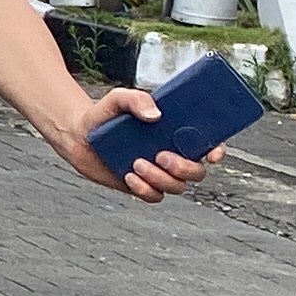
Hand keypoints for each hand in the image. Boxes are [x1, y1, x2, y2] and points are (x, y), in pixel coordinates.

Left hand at [49, 86, 215, 202]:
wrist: (78, 134)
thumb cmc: (105, 114)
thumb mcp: (119, 99)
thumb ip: (136, 99)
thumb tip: (155, 115)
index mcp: (177, 133)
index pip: (209, 144)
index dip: (217, 151)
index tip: (213, 153)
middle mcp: (173, 154)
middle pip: (197, 171)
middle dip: (185, 168)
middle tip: (162, 156)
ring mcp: (159, 172)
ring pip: (177, 187)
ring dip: (161, 178)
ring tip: (137, 163)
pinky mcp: (142, 186)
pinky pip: (154, 196)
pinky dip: (145, 189)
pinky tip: (129, 176)